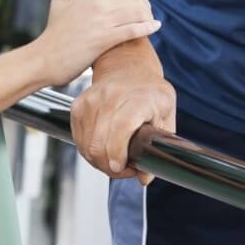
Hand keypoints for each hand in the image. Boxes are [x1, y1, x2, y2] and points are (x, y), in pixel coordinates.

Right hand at [32, 0, 159, 86]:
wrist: (45, 58)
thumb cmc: (55, 29)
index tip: (142, 1)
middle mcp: (98, 2)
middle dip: (146, 5)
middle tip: (148, 14)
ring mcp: (102, 20)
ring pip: (137, 12)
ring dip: (149, 16)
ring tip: (151, 21)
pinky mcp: (104, 39)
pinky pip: (133, 29)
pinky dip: (147, 28)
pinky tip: (155, 27)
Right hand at [71, 58, 176, 182]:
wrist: (127, 66)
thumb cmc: (150, 91)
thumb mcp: (166, 115)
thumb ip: (160, 146)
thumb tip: (145, 177)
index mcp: (139, 97)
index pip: (122, 127)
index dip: (118, 151)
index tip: (121, 167)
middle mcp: (113, 96)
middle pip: (100, 142)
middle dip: (109, 165)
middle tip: (123, 168)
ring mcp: (92, 99)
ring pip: (87, 144)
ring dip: (99, 160)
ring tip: (114, 159)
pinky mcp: (78, 105)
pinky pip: (78, 139)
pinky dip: (89, 150)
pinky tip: (103, 147)